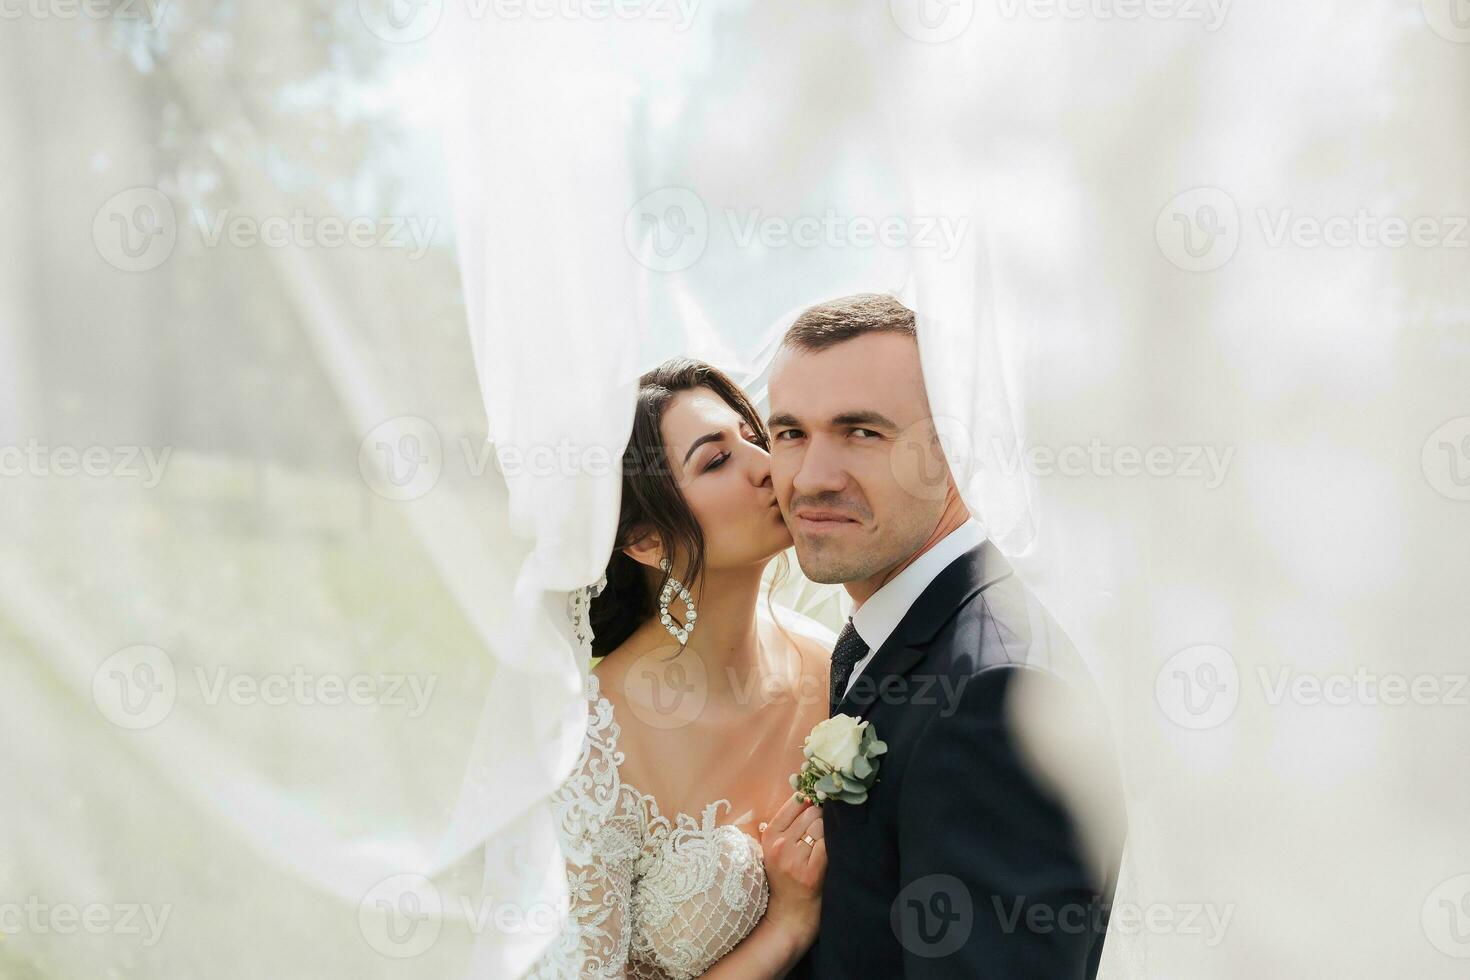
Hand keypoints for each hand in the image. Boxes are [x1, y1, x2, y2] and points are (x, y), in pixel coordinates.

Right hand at [757, 792, 824, 947]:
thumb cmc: (785, 876)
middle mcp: (780, 844)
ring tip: (824, 845)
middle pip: (812, 812)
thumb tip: (808, 793)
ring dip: (828, 833)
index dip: (811, 801)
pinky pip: (828, 844)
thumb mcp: (776, 848)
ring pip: (822, 827)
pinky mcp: (811, 871)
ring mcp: (795, 858)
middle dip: (821, 818)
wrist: (789, 913)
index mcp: (770, 835)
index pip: (795, 803)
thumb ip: (788, 822)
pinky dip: (833, 846)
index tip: (818, 805)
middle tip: (822, 832)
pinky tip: (830, 855)